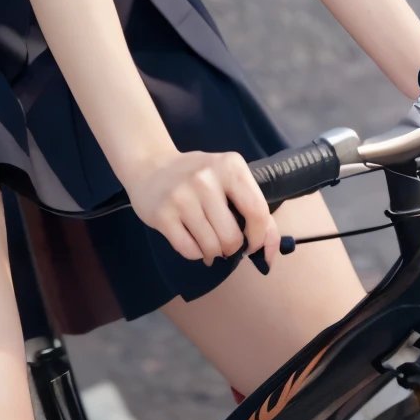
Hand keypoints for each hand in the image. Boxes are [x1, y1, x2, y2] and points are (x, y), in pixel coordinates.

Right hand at [124, 148, 279, 267]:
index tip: (251, 243)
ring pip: (211, 247)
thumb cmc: (197, 176)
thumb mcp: (229, 180)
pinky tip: (190, 239)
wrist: (149, 165)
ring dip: (212, 252)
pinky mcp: (163, 214)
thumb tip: (270, 254)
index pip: (257, 212)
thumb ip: (255, 211)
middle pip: (232, 237)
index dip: (259, 237)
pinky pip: (189, 251)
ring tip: (206, 240)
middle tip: (222, 239)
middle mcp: (206, 178)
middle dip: (231, 248)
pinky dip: (195, 253)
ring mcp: (182, 196)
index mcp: (230, 166)